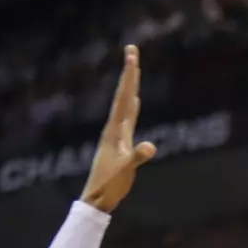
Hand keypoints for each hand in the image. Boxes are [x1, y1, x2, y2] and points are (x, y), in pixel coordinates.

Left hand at [82, 46, 157, 212]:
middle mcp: (114, 127)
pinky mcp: (120, 142)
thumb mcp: (125, 171)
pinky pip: (129, 116)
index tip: (132, 56)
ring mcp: (116, 134)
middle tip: (132, 50)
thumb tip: (150, 146)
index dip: (129, 77)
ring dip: (131, 86)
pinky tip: (136, 101)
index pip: (125, 98)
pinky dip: (133, 105)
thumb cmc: (110, 185)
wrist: (96, 198)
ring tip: (134, 70)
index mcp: (115, 130)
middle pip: (124, 94)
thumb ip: (137, 157)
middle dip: (129, 73)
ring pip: (126, 103)